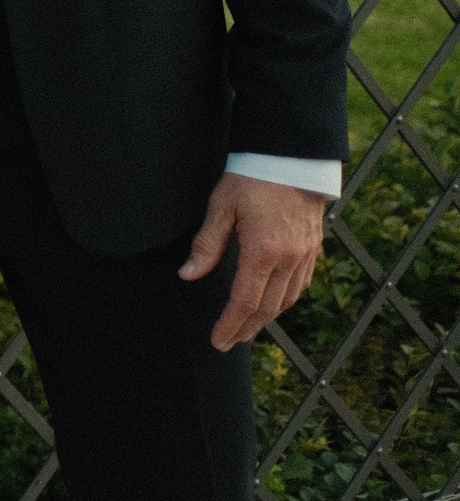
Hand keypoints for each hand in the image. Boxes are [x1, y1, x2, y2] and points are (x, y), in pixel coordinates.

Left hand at [181, 171, 328, 350]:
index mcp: (263, 251)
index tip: (217, 340)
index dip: (230, 324)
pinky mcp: (313, 248)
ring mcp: (305, 255)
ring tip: (247, 330)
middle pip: (267, 307)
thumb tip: (188, 274)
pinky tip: (272, 305)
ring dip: (266, 319)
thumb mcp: (221, 206)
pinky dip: (285, 301)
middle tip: (228, 343)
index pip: (245, 300)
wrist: (291, 157)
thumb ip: (207, 243)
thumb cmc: (251, 178)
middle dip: (246, 328)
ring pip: (287, 299)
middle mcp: (289, 259)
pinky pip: (300, 284)